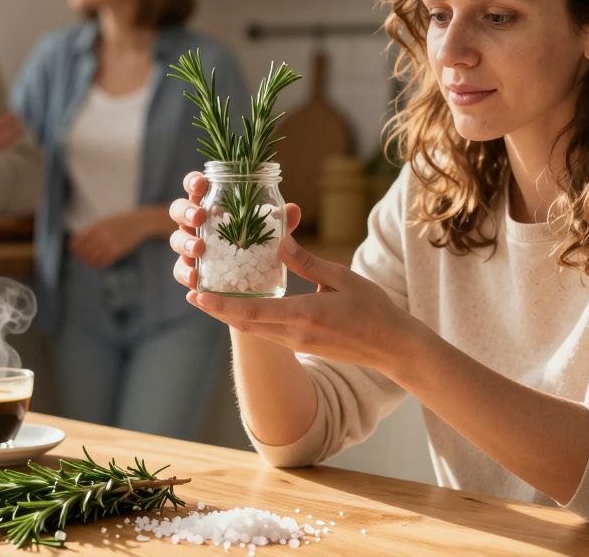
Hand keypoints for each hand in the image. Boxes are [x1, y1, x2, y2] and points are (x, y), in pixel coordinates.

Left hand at [70, 210, 156, 268]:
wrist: (139, 223)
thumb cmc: (121, 221)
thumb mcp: (104, 221)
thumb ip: (92, 230)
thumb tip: (78, 241)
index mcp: (96, 227)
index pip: (77, 241)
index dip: (73, 247)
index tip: (73, 249)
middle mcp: (101, 236)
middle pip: (83, 252)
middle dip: (80, 256)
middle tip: (81, 257)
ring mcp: (109, 244)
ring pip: (92, 259)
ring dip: (89, 261)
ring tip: (90, 260)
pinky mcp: (117, 252)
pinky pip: (103, 262)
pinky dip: (99, 264)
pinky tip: (99, 261)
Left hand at [168, 171, 423, 371]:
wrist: (393, 348)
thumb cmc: (374, 309)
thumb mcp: (342, 277)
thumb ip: (307, 262)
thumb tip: (279, 241)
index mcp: (304, 315)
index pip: (252, 311)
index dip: (220, 305)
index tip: (197, 295)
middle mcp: (295, 335)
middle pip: (245, 324)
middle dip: (217, 310)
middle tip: (194, 293)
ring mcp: (298, 344)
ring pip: (255, 330)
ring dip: (231, 315)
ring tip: (211, 297)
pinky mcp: (303, 347)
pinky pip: (269, 333)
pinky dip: (251, 320)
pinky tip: (245, 306)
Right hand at [168, 171, 301, 289]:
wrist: (253, 287)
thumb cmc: (257, 250)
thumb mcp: (272, 236)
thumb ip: (281, 224)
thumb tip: (292, 210)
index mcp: (213, 208)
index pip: (197, 188)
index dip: (194, 182)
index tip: (201, 184)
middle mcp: (197, 226)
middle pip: (179, 210)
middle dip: (186, 211)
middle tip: (200, 217)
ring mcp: (191, 249)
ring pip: (176, 241)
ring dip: (184, 242)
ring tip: (199, 249)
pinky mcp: (192, 273)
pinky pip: (182, 272)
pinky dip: (186, 274)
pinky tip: (195, 280)